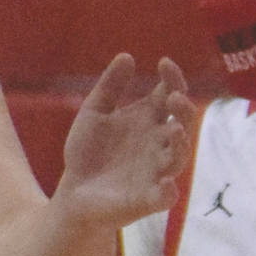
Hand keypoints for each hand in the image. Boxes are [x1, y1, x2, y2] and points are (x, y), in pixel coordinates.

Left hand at [55, 54, 193, 229]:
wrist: (72, 193)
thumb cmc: (87, 153)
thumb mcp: (93, 114)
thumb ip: (109, 87)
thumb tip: (126, 55)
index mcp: (149, 118)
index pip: (171, 92)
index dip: (172, 77)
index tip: (163, 63)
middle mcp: (159, 142)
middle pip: (182, 122)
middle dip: (183, 109)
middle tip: (173, 97)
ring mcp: (156, 171)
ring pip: (179, 156)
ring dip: (181, 143)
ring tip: (174, 130)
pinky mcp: (147, 199)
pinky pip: (165, 196)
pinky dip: (168, 191)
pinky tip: (166, 183)